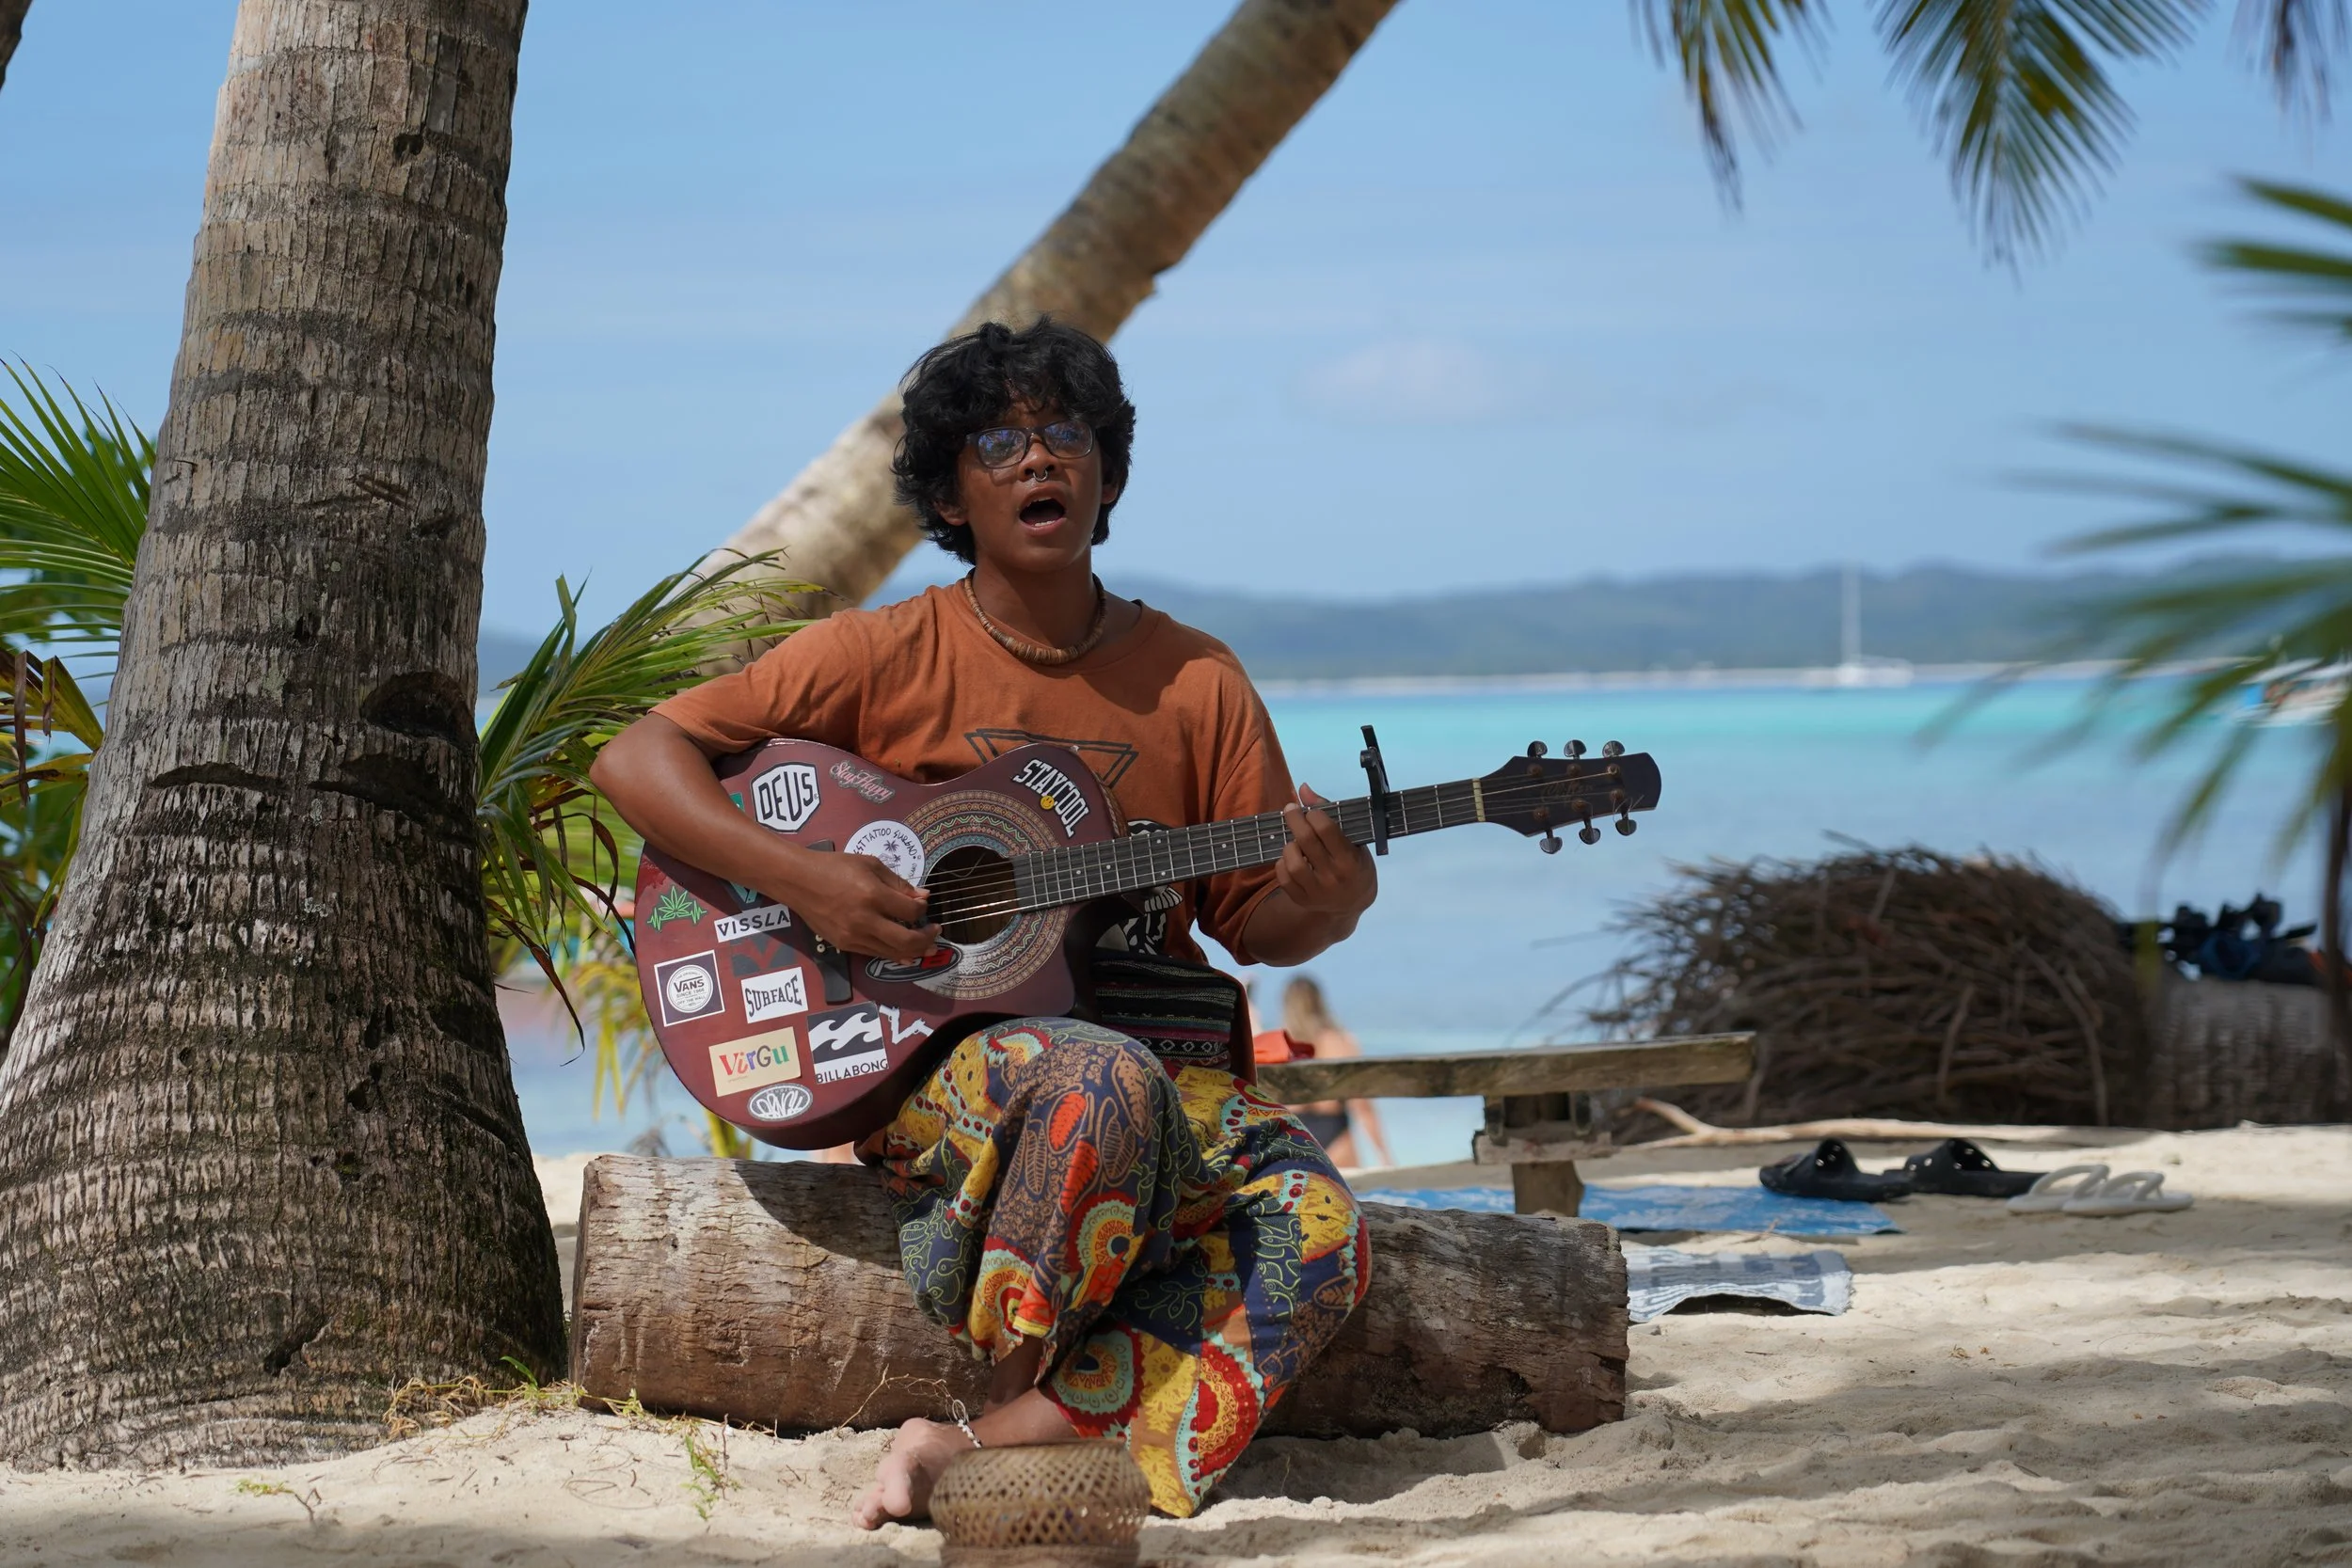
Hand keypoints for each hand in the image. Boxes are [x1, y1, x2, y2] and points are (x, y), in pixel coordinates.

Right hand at [775, 849, 937, 960]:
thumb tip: (923, 897)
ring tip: (925, 945)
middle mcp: (865, 920)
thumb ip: (899, 883)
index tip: (923, 905)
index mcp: (873, 895)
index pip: (911, 911)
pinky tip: (904, 952)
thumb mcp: (870, 864)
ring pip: (892, 953)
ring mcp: (853, 937)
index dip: (922, 910)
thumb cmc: (835, 867)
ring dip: (913, 951)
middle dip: (927, 939)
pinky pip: (874, 954)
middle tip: (936, 933)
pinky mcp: (844, 946)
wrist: (798, 881)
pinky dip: (892, 954)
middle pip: (907, 940)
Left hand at [1275, 783, 1376, 917]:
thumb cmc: (1355, 865)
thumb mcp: (1353, 841)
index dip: (1313, 814)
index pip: (1326, 830)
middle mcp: (1333, 877)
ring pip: (1292, 862)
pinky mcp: (1302, 899)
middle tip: (1291, 810)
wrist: (1352, 903)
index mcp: (1350, 860)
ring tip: (1294, 842)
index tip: (1309, 810)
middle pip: (1306, 841)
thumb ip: (1330, 814)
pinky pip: (1283, 878)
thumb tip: (1303, 788)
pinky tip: (1290, 859)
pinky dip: (1282, 864)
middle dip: (1295, 819)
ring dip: (1289, 845)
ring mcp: (1316, 891)